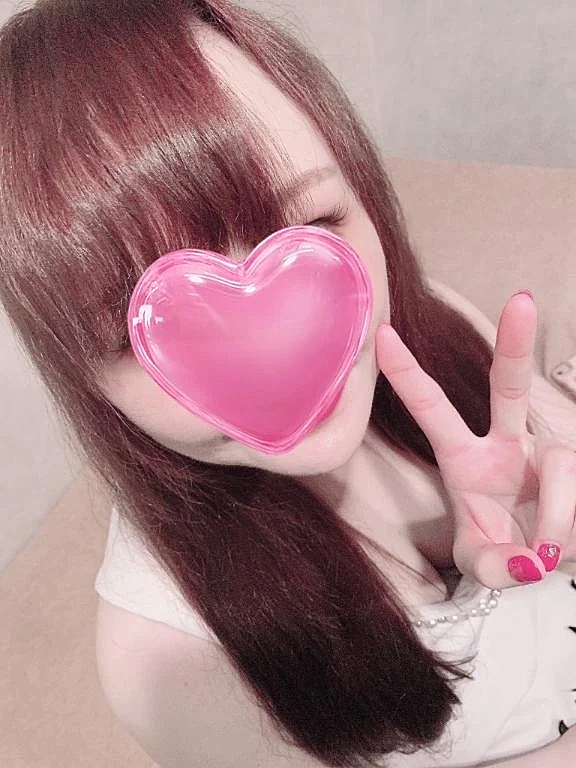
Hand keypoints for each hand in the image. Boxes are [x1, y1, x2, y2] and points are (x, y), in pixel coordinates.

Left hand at [376, 291, 575, 588]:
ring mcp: (546, 452)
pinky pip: (575, 483)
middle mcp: (505, 446)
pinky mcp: (574, 464)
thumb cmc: (498, 554)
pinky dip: (567, 523)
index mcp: (463, 460)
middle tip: (521, 300)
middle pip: (508, 387)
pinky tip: (560, 543)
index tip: (383, 333)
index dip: (407, 373)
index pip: (432, 409)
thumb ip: (493, 567)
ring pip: (560, 460)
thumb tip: (526, 561)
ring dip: (555, 513)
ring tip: (542, 551)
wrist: (539, 564)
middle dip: (515, 345)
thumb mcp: (482, 565)